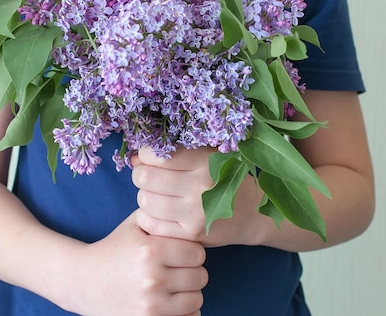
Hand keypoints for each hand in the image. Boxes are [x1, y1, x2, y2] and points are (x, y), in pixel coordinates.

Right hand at [63, 212, 207, 315]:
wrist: (83, 281)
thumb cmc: (114, 248)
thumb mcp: (135, 224)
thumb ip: (163, 213)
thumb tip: (191, 203)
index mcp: (150, 250)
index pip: (197, 253)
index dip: (191, 251)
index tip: (180, 252)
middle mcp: (152, 278)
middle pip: (200, 276)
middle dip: (191, 271)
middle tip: (176, 269)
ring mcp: (151, 305)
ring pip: (197, 299)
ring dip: (188, 292)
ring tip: (173, 285)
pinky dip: (184, 311)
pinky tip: (171, 301)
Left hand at [132, 147, 264, 246]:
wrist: (251, 213)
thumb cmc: (222, 177)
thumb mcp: (207, 156)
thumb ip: (174, 152)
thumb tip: (135, 157)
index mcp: (205, 161)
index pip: (157, 155)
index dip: (145, 155)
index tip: (149, 158)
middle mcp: (201, 186)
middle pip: (146, 177)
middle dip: (141, 174)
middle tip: (149, 177)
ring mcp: (196, 212)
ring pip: (145, 200)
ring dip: (144, 196)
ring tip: (156, 194)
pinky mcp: (191, 234)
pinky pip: (150, 223)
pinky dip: (146, 216)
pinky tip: (157, 212)